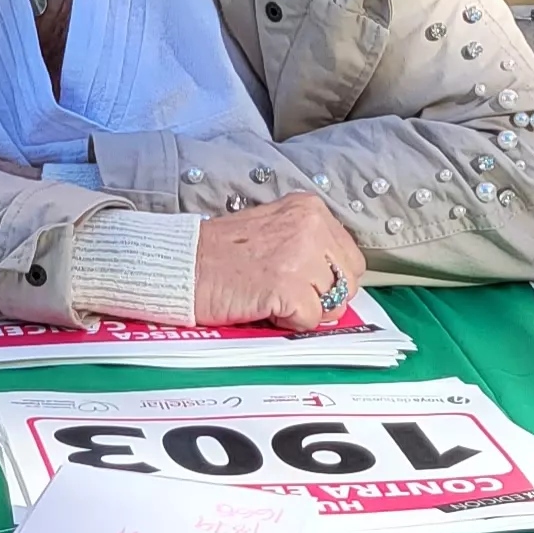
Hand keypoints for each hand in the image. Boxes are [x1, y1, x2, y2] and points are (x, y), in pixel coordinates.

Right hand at [190, 192, 368, 331]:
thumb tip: (336, 281)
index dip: (329, 279)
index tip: (304, 282)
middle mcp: (310, 227)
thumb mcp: (275, 230)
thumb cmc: (221, 253)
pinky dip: (289, 323)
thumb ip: (309, 247)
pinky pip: (310, 320)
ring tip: (271, 296)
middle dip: (322, 297)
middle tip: (286, 293)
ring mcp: (300, 257)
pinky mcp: (288, 287)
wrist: (183, 264)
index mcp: (309, 209)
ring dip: (303, 310)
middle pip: (348, 282)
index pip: (350, 258)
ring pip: (332, 304)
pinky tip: (264, 306)